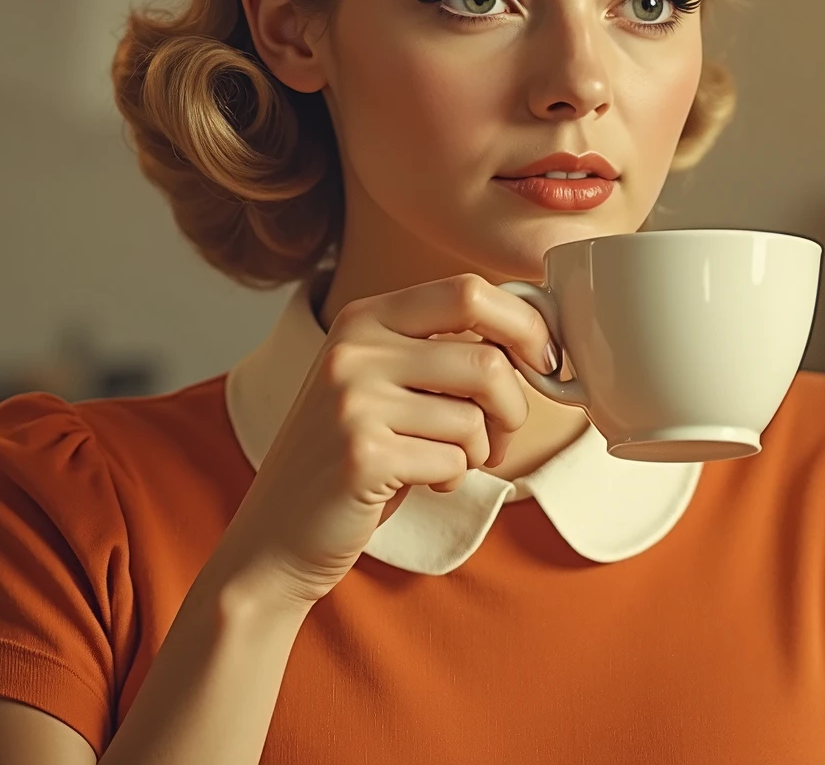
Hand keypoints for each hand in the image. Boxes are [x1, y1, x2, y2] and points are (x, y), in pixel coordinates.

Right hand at [212, 274, 551, 607]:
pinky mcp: (362, 456)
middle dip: (513, 405)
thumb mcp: (386, 380)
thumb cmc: (352, 455)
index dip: (525, 324)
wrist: (279, 533)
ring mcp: (353, 402)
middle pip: (486, 359)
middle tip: (500, 432)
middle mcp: (354, 350)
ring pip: (475, 418)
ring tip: (450, 461)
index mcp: (365, 317)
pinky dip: (454, 478)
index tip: (545, 360)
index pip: (469, 291)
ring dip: (480, 450)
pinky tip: (424, 482)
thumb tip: (538, 336)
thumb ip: (444, 350)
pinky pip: (453, 460)